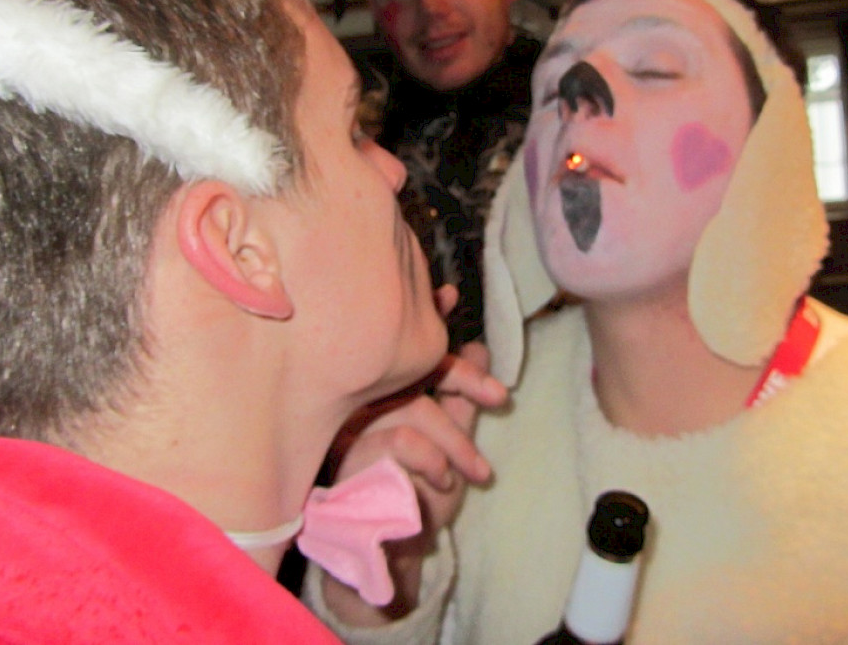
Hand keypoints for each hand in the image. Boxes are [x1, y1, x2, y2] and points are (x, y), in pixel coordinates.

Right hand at [321, 334, 507, 622]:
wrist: (395, 551)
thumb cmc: (418, 495)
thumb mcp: (452, 443)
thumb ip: (461, 399)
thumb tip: (478, 347)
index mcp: (382, 394)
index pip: (406, 351)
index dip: (428, 320)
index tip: (451, 295)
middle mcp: (361, 403)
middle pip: (415, 373)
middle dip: (464, 380)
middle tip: (499, 397)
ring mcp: (351, 427)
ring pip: (416, 408)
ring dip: (455, 442)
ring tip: (474, 472)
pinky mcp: (348, 456)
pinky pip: (402, 438)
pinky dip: (433, 460)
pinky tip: (443, 482)